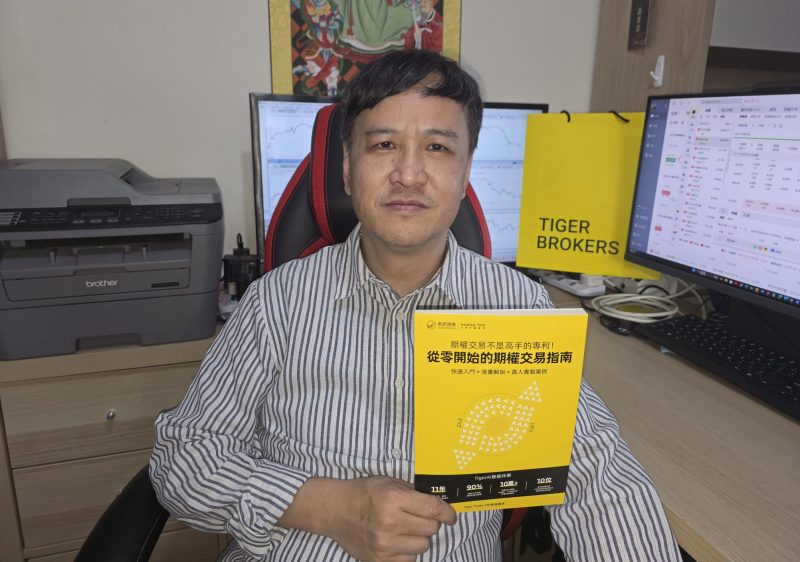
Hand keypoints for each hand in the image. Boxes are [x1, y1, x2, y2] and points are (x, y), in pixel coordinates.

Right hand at [280, 475, 456, 561]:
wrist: (334, 510)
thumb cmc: (362, 493)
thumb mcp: (388, 482)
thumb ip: (413, 492)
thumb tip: (437, 504)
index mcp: (394, 498)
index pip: (433, 509)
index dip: (447, 512)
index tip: (450, 515)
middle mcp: (390, 522)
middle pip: (431, 529)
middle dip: (431, 522)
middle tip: (421, 517)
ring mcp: (384, 544)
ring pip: (423, 546)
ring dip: (420, 537)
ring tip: (407, 529)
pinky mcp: (379, 559)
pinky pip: (409, 560)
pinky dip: (408, 551)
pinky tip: (399, 540)